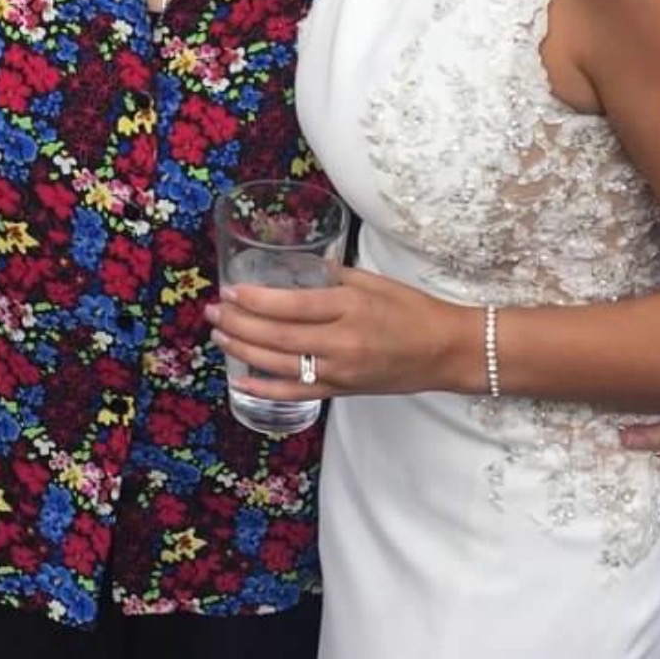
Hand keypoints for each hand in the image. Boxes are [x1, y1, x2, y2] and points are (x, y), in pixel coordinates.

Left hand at [206, 268, 466, 399]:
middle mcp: (342, 341)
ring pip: (280, 364)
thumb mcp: (373, 281)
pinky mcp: (343, 390)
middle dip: (239, 322)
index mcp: (349, 307)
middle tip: (213, 310)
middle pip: (278, 336)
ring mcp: (341, 370)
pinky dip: (265, 387)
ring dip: (244, 349)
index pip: (291, 305)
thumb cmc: (412, 309)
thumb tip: (299, 267)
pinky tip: (239, 378)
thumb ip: (333, 276)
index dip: (256, 299)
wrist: (446, 351)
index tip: (230, 289)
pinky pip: (297, 391)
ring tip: (219, 334)